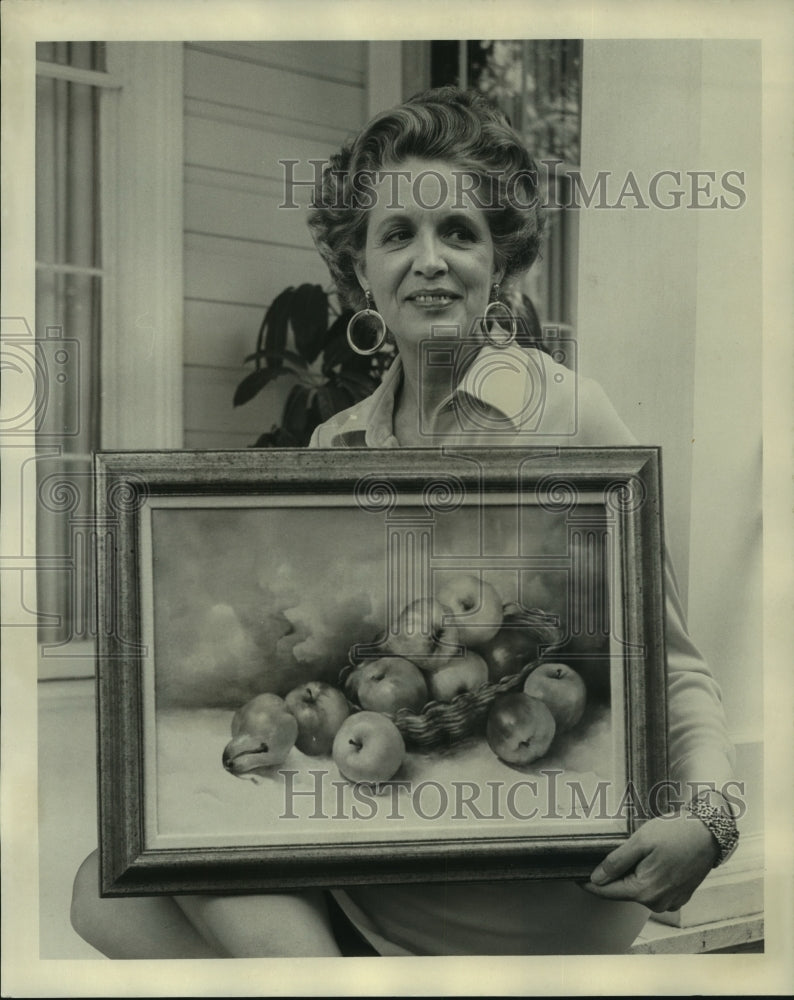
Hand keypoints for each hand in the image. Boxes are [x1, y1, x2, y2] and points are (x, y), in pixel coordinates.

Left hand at [580, 813, 718, 912]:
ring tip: (632, 854)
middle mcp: (657, 902)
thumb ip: (616, 862)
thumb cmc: (675, 833)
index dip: (589, 884)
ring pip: (638, 890)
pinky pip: (654, 890)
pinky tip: (649, 861)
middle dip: (612, 876)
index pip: (607, 892)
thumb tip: (596, 879)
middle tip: (604, 856)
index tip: (574, 876)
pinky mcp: (679, 896)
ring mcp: (670, 901)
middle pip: (622, 892)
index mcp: (645, 891)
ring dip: (630, 876)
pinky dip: (646, 878)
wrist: (709, 833)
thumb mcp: (640, 841)